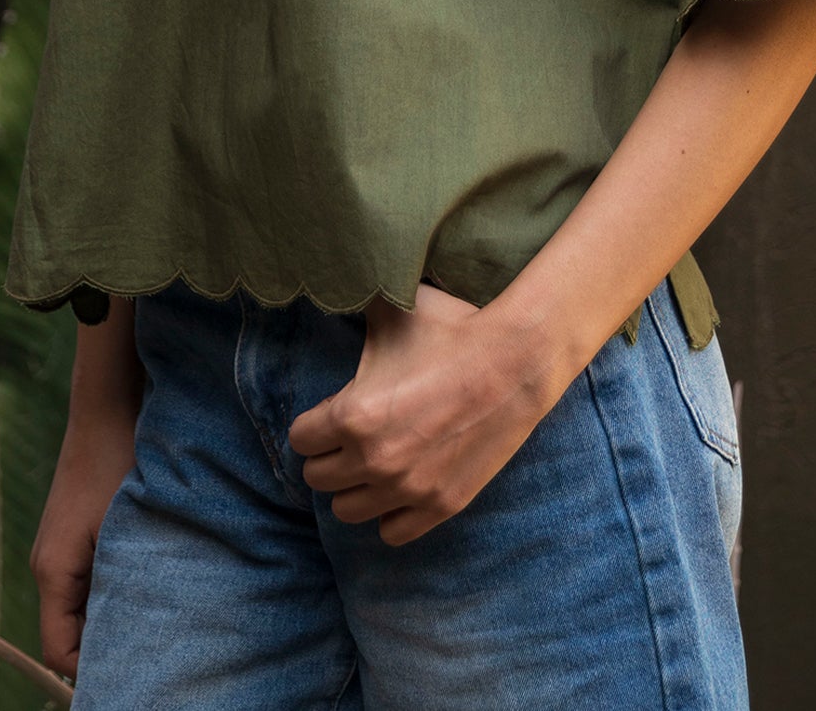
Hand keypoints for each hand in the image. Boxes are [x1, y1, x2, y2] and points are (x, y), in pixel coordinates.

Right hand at [31, 402, 138, 680]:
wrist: (106, 410)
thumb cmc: (118, 463)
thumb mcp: (125, 531)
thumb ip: (122, 587)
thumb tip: (128, 638)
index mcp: (53, 572)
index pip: (60, 651)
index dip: (92, 670)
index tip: (136, 668)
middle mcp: (46, 565)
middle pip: (68, 633)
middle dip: (105, 643)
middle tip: (152, 646)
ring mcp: (56, 550)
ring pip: (79, 606)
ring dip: (110, 613)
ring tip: (153, 612)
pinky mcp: (71, 536)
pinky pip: (85, 581)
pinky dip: (110, 587)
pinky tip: (144, 579)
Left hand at [286, 281, 561, 544]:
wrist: (516, 360)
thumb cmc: (453, 330)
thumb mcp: (394, 311)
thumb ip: (352, 306)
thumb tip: (330, 282)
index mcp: (352, 415)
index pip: (300, 439)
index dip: (313, 422)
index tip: (331, 411)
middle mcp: (374, 460)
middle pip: (318, 478)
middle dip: (330, 454)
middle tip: (353, 434)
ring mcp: (408, 489)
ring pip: (348, 511)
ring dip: (355, 487)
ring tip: (373, 461)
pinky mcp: (440, 505)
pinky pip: (391, 533)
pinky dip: (390, 513)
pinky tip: (400, 484)